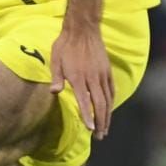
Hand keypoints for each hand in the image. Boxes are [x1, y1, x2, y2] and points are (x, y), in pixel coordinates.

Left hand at [49, 22, 113, 138]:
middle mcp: (92, 78)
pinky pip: (111, 90)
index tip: (90, 129)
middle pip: (99, 104)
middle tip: (99, 136)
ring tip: (104, 129)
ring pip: (107, 99)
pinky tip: (109, 110)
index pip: (84, 101)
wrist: (83, 29)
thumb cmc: (65, 45)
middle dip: (100, 122)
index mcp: (78, 77)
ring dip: (107, 116)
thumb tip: (54, 92)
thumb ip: (56, 77)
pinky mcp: (107, 71)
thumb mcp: (55, 59)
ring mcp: (102, 75)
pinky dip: (111, 102)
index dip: (87, 116)